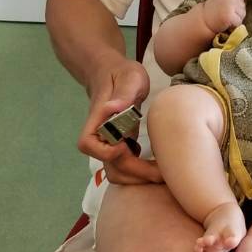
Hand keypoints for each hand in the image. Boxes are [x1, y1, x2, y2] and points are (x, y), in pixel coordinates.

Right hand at [78, 57, 162, 184]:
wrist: (116, 74)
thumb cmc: (122, 74)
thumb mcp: (129, 77)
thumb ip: (124, 93)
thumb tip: (115, 108)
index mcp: (98, 119)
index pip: (88, 144)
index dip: (105, 152)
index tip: (126, 145)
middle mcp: (102, 136)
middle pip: (108, 166)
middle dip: (134, 173)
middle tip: (161, 172)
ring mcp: (112, 144)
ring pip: (117, 173)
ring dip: (138, 178)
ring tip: (163, 173)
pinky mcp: (123, 147)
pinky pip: (128, 169)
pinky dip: (142, 174)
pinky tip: (160, 167)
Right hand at [200, 0, 245, 34]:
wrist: (202, 21)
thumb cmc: (212, 11)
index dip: (237, 2)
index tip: (229, 7)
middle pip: (243, 6)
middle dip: (237, 11)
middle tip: (226, 14)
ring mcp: (230, 6)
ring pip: (242, 14)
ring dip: (237, 18)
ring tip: (226, 18)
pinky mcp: (230, 16)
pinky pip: (239, 22)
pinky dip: (234, 25)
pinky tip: (226, 23)